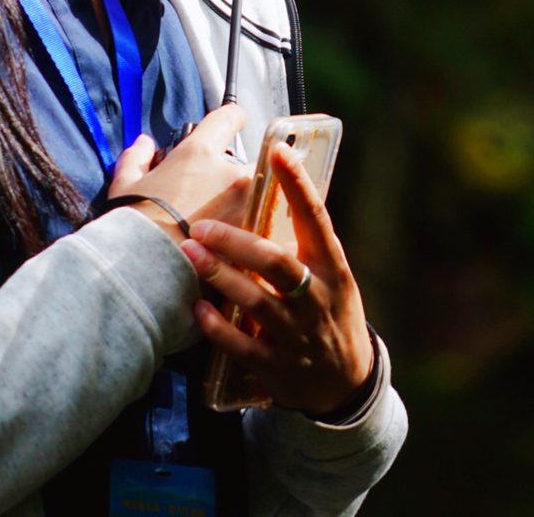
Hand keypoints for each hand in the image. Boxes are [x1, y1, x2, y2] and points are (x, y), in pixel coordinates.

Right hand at [105, 105, 251, 242]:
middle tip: (222, 194)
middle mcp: (230, 173)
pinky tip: (239, 248)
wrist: (147, 274)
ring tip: (232, 225)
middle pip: (252, 159)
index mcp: (200, 154)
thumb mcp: (125, 188)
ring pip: (262, 195)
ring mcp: (247, 206)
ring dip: (250, 204)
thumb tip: (143, 143)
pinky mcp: (254, 239)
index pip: (228, 118)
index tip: (236, 122)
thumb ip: (136, 159)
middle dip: (241, 174)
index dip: (233, 118)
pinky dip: (254, 233)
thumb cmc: (134, 228)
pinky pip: (263, 227)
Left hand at [182, 142, 375, 415]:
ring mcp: (296, 335)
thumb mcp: (332, 276)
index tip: (278, 151)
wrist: (345, 381)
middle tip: (201, 224)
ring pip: (255, 302)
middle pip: (276, 263)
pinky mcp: (275, 366)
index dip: (298, 185)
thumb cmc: (331, 312)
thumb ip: (304, 244)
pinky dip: (218, 327)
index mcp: (332, 268)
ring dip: (220, 277)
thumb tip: (269, 190)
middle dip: (237, 242)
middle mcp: (316, 298)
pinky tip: (197, 309)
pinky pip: (242, 346)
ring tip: (188, 253)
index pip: (316, 218)